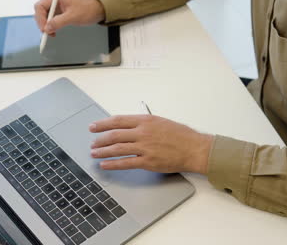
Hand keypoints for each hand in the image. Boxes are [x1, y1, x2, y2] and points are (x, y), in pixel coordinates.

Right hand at [34, 0, 105, 36]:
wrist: (98, 10)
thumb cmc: (88, 9)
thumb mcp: (73, 17)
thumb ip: (59, 22)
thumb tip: (47, 28)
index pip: (40, 6)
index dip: (40, 18)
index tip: (44, 29)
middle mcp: (55, 1)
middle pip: (40, 12)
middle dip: (42, 23)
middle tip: (47, 33)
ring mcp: (57, 7)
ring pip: (45, 17)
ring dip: (46, 26)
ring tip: (52, 34)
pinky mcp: (60, 13)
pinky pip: (51, 20)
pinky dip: (51, 27)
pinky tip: (54, 32)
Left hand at [89, 115, 213, 173]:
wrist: (194, 148)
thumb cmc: (181, 135)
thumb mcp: (160, 122)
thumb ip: (144, 123)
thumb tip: (128, 126)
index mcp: (145, 121)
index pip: (118, 121)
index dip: (103, 124)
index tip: (94, 126)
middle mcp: (143, 133)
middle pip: (114, 135)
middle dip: (100, 139)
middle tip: (92, 142)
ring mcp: (144, 148)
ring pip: (117, 149)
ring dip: (103, 151)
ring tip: (94, 154)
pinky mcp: (147, 161)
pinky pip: (125, 163)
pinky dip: (113, 164)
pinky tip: (105, 165)